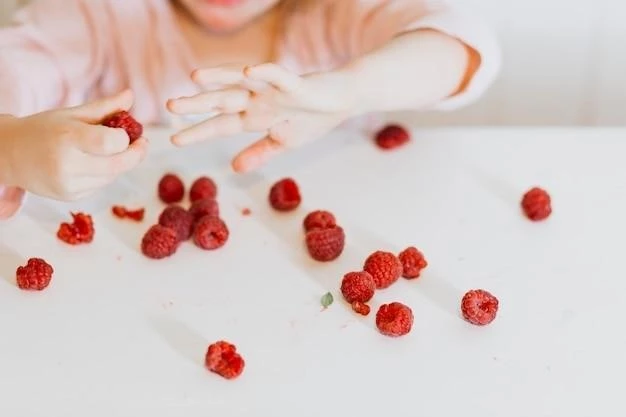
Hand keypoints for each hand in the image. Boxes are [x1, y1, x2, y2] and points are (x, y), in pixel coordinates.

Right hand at [0, 90, 147, 200]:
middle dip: (136, 154)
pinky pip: (101, 185)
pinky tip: (93, 164)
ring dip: (120, 163)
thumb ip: (105, 107)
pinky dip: (105, 174)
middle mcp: (67, 164)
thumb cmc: (44, 130)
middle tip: (142, 144)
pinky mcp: (70, 196)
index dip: (126, 138)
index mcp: (67, 138)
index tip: (130, 132)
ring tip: (111, 150)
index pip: (111, 142)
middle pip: (118, 164)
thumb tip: (131, 95)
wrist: (10, 155)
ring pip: (112, 176)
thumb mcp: (72, 114)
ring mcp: (68, 184)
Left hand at [167, 63, 356, 171]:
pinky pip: (278, 74)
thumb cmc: (312, 119)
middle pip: (223, 101)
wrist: (342, 102)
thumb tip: (234, 168)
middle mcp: (258, 100)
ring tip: (196, 77)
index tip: (174, 140)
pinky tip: (248, 69)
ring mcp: (274, 90)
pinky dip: (264, 71)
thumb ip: (258, 153)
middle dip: (198, 104)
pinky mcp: (295, 83)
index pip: (221, 124)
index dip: (199, 131)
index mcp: (254, 116)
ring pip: (242, 81)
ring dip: (220, 78)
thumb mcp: (282, 142)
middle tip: (169, 107)